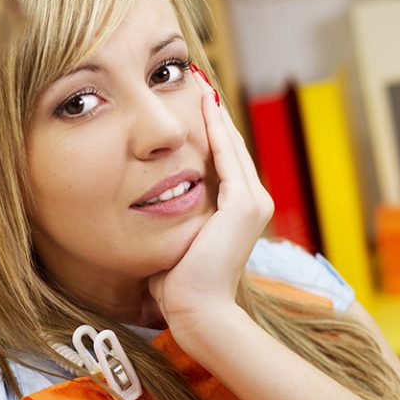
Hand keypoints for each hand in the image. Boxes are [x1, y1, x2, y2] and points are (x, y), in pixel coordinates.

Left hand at [148, 78, 272, 337]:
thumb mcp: (175, 240)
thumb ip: (171, 218)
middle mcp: (253, 204)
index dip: (208, 135)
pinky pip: (228, 159)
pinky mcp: (245, 206)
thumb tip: (145, 203)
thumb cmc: (176, 284)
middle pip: (231, 150)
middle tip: (196, 88)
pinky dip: (217, 132)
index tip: (190, 109)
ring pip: (232, 149)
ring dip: (215, 119)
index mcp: (238, 213)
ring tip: (200, 90)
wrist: (195, 311)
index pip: (223, 163)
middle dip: (212, 119)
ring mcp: (254, 204)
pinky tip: (204, 108)